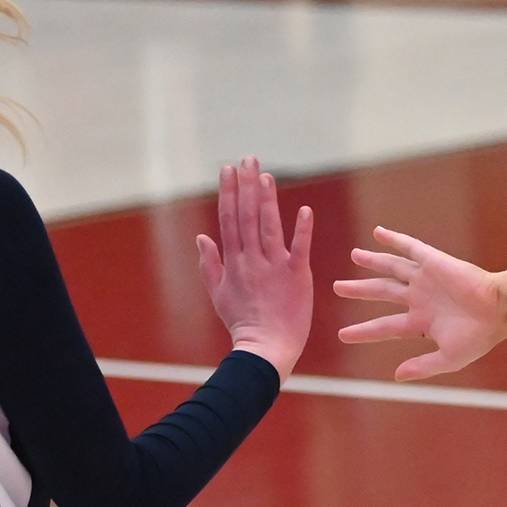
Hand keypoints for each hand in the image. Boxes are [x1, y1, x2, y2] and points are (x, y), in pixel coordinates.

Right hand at [197, 157, 313, 376]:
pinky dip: (301, 229)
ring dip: (267, 200)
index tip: (228, 169)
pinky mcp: (298, 276)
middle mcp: (252, 259)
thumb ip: (210, 263)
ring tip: (266, 175)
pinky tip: (304, 209)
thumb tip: (202, 237)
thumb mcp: (218, 292)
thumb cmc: (242, 321)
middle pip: (247, 216)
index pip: (229, 219)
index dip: (229, 192)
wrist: (265, 347)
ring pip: (269, 226)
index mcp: (234, 261)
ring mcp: (274, 266)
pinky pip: (299, 248)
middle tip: (248, 158)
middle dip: (246, 185)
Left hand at [335, 227, 506, 381]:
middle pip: (382, 292)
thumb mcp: (449, 358)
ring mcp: (425, 279)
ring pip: (392, 268)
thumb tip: (396, 377)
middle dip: (360, 290)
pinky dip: (394, 240)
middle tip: (338, 288)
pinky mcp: (434, 262)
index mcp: (422, 321)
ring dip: (372, 261)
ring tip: (353, 255)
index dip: (364, 331)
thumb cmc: (479, 336)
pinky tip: (378, 233)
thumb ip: (422, 366)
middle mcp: (420, 298)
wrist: (500, 310)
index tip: (343, 335)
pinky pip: (410, 248)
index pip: (385, 326)